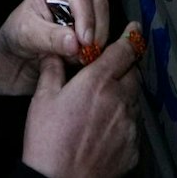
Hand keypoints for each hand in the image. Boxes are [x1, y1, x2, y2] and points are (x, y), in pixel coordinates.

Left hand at [0, 0, 108, 96]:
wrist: (18, 57)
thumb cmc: (17, 36)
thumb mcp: (27, 34)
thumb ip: (50, 37)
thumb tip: (75, 42)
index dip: (85, 16)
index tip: (84, 41)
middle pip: (98, 5)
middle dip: (96, 30)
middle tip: (86, 53)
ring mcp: (84, 13)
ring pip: (103, 22)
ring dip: (96, 42)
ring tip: (77, 59)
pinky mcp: (90, 32)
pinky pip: (101, 39)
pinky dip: (95, 51)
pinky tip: (80, 61)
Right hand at [21, 27, 141, 177]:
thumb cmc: (48, 144)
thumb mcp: (42, 100)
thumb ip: (52, 70)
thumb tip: (54, 54)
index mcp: (98, 82)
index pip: (124, 50)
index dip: (131, 37)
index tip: (134, 30)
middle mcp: (119, 100)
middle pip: (133, 74)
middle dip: (124, 69)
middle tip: (108, 74)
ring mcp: (129, 125)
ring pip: (134, 100)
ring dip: (123, 97)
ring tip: (100, 108)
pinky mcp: (133, 148)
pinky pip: (133, 127)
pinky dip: (123, 123)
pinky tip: (103, 131)